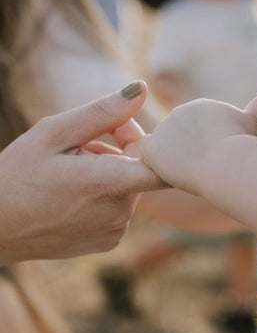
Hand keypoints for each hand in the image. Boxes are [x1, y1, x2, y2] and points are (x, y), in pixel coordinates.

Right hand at [0, 83, 164, 263]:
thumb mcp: (53, 134)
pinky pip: (116, 209)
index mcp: (107, 183)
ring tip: (67, 175)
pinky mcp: (108, 243)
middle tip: (74, 149)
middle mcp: (119, 212)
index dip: (158, 144)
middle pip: (137, 169)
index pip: (163, 167)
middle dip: (113, 151)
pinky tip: (69, 198)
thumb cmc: (17, 176)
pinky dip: (101, 198)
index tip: (127, 131)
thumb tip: (141, 89)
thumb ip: (102, 113)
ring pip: (126, 188)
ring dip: (105, 174)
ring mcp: (115, 231)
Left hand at [139, 92, 256, 196]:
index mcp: (203, 106)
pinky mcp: (153, 147)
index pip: (198, 132)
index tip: (220, 160)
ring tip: (200, 172)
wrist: (229, 162)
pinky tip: (178, 174)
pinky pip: (151, 160)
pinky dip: (161, 169)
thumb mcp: (252, 125)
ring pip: (168, 154)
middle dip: (193, 158)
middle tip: (211, 168)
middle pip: (181, 143)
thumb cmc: (244, 149)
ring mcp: (165, 129)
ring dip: (180, 165)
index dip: (209, 151)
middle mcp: (181, 111)